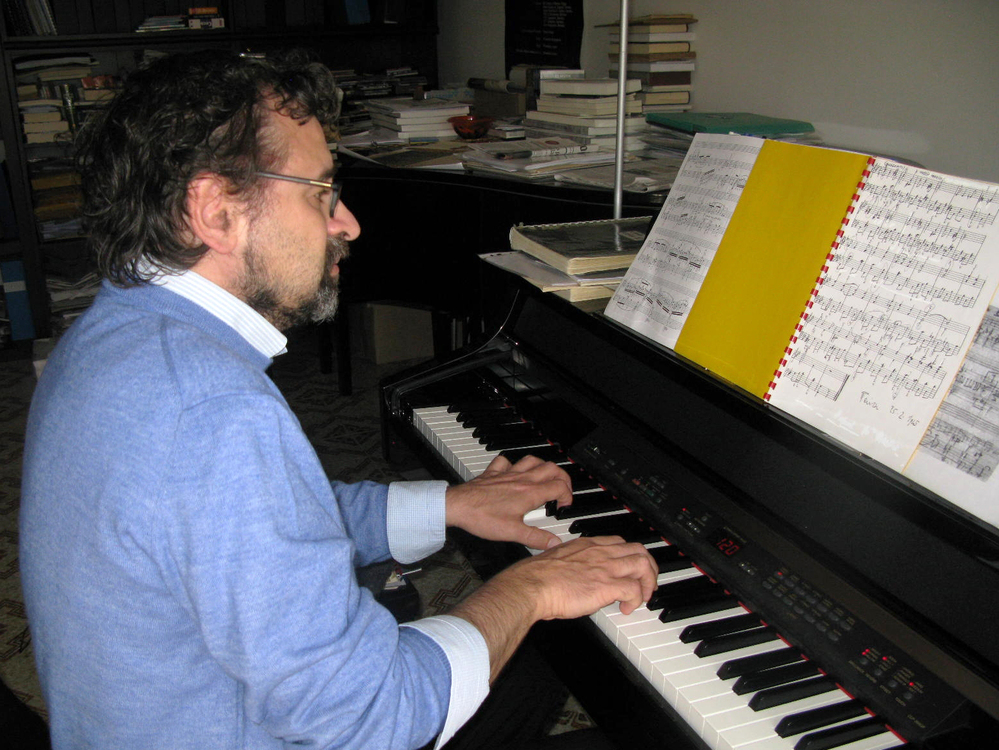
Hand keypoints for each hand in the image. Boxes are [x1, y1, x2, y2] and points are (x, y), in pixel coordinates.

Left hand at [445, 453, 572, 549]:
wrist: (457, 506)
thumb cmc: (482, 518)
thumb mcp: (512, 533)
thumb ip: (536, 538)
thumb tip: (554, 543)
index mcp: (529, 493)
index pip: (559, 487)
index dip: (567, 496)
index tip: (563, 507)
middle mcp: (521, 479)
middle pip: (551, 469)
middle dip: (562, 478)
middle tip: (562, 490)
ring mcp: (507, 474)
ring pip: (532, 460)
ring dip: (542, 467)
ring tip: (545, 478)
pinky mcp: (493, 473)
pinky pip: (506, 461)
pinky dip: (513, 464)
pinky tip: (513, 471)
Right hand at [449, 535, 658, 681]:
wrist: (531, 586)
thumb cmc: (536, 577)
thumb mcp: (557, 560)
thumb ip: (571, 564)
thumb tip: (573, 576)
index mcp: (586, 544)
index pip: (619, 542)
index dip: (629, 556)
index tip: (629, 569)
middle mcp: (600, 552)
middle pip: (639, 550)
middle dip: (648, 567)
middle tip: (645, 584)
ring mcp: (605, 567)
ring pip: (643, 565)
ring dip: (648, 583)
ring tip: (642, 597)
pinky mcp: (606, 585)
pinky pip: (634, 590)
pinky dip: (636, 600)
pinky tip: (625, 608)